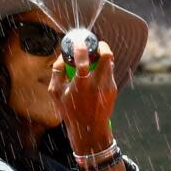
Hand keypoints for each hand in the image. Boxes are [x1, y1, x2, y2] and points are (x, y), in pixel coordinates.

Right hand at [49, 38, 116, 154]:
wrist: (90, 129)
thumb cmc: (70, 111)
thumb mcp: (56, 93)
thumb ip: (57, 72)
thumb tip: (62, 57)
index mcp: (81, 86)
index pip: (83, 62)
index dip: (81, 48)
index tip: (78, 42)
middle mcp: (97, 85)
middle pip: (107, 56)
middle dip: (101, 46)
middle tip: (94, 45)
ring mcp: (108, 86)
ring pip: (110, 62)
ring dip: (102, 57)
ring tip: (92, 59)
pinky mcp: (113, 89)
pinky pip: (109, 72)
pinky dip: (102, 68)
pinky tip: (94, 74)